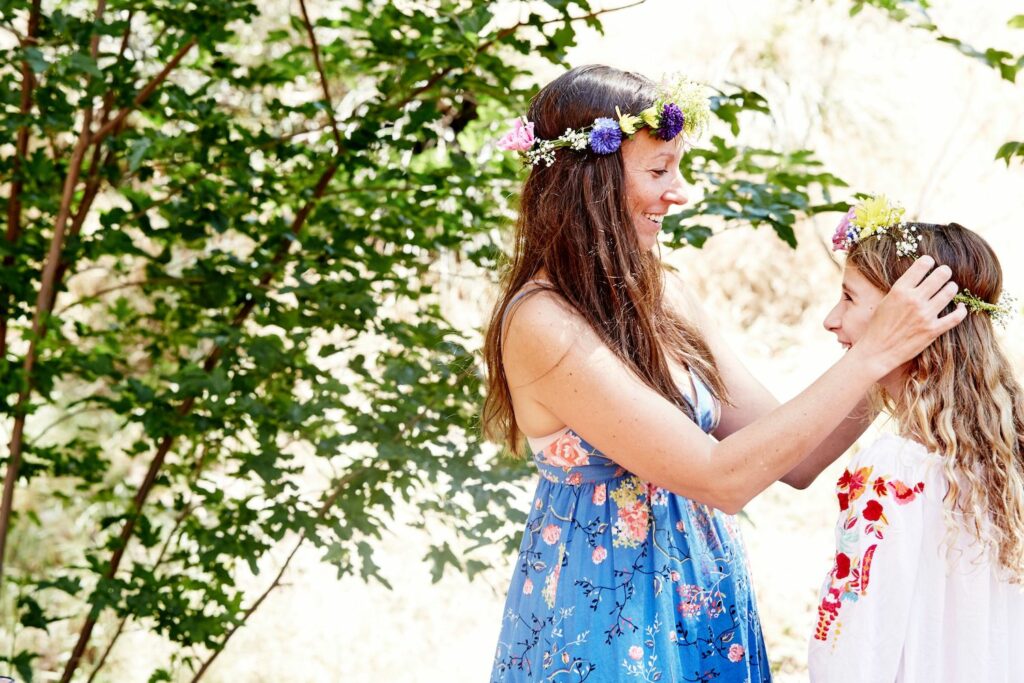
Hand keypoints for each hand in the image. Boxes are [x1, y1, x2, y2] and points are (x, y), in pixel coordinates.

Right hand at [852, 256, 966, 376]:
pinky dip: (961, 310)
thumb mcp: (885, 301)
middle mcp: (914, 300)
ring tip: (950, 288)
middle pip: (940, 275)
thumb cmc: (878, 326)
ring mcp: (925, 315)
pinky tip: (960, 307)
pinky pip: (956, 316)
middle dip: (944, 271)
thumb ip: (902, 290)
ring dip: (951, 288)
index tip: (930, 263)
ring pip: (950, 292)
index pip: (922, 265)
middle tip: (944, 273)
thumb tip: (918, 278)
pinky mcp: (933, 330)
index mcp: (900, 290)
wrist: (877, 351)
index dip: (928, 261)